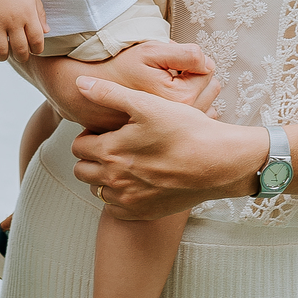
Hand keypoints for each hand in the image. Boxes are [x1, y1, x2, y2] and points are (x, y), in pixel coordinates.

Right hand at [0, 0, 49, 60]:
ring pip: (1, 51)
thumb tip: (46, 32)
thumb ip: (39, 14)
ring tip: (3, 54)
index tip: (33, 50)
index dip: (37, 50)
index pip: (37, 41)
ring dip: (3, 57)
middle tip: (19, 55)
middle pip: (20, 50)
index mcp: (28, 14)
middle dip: (22, 57)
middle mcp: (13, 21)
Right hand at [24, 39, 219, 129]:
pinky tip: (170, 105)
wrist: (90, 96)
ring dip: (194, 95)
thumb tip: (208, 64)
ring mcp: (175, 131)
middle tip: (172, 75)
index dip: (192, 63)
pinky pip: (194, 118)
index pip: (209, 73)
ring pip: (205, 105)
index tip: (173, 64)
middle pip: (210, 90)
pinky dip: (188, 111)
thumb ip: (185, 55)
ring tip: (169, 89)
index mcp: (181, 98)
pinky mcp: (167, 138)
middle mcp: (180, 120)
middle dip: (196, 79)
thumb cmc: (120, 70)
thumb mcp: (151, 52)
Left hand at [71, 76, 267, 219]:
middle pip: (82, 171)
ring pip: (98, 191)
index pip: (78, 147)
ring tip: (126, 163)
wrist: (219, 162)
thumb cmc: (185, 129)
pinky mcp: (143, 213)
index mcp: (109, 152)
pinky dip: (120, 197)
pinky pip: (116, 209)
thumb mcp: (146, 104)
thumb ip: (109, 94)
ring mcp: (128, 200)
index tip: (109, 131)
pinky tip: (136, 182)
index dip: (90, 136)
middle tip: (114, 147)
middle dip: (92, 158)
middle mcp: (113, 180)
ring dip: (103, 178)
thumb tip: (80, 84)